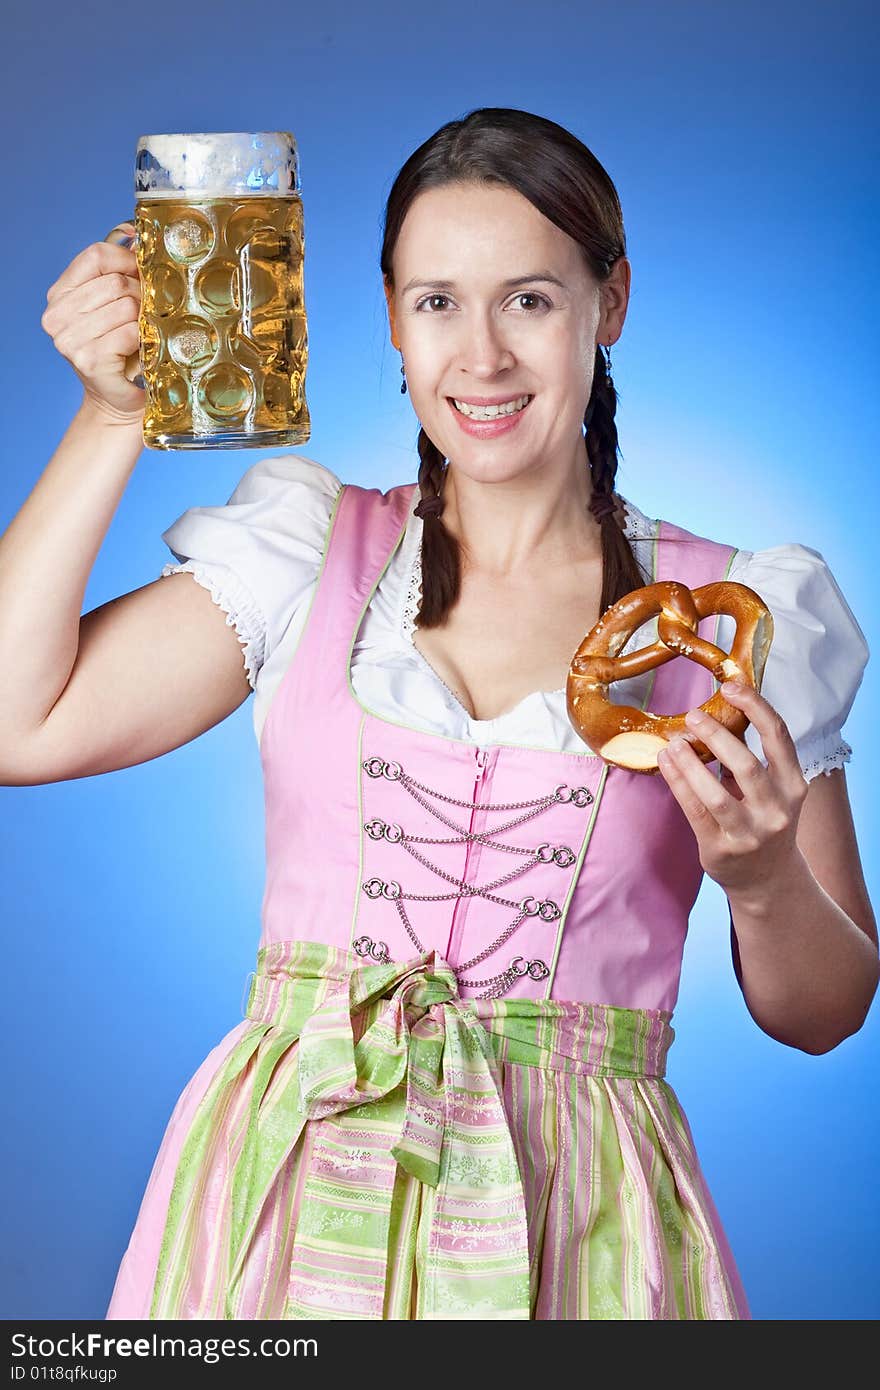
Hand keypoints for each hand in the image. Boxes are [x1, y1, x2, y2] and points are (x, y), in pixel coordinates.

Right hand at [41, 224, 144, 425]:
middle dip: (140, 295)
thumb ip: (117, 270)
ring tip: (141, 335)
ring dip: (143, 320)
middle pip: (114, 281)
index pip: (95, 255)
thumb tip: (133, 232)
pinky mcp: (88, 360)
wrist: (118, 399)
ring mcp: (69, 339)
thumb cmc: (119, 351)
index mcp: (60, 295)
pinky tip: (139, 351)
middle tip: (146, 314)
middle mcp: (56, 315)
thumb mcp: (113, 305)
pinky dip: (143, 340)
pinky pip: (129, 332)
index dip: (127, 260)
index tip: (141, 274)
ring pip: (125, 306)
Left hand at [656, 680, 808, 897]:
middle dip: (717, 735)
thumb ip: (756, 758)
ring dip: (690, 762)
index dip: (756, 707)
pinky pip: (695, 811)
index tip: (731, 686)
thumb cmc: (765, 822)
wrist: (768, 881)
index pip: (779, 737)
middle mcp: (777, 810)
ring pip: (716, 792)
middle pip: (747, 764)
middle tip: (693, 716)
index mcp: (794, 786)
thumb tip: (719, 713)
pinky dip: (678, 783)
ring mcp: (750, 834)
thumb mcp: (775, 791)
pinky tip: (665, 763)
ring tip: (673, 741)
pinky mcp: (721, 850)